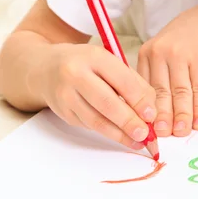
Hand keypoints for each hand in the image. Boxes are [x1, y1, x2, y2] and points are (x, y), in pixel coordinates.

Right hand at [35, 44, 156, 149]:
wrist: (45, 68)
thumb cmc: (86, 64)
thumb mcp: (108, 62)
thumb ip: (132, 81)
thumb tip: (150, 109)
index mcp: (94, 56)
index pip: (122, 81)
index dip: (139, 100)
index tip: (152, 115)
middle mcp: (76, 74)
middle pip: (107, 103)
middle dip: (129, 122)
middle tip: (146, 135)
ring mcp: (66, 95)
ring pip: (96, 120)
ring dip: (120, 134)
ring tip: (137, 142)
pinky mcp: (63, 112)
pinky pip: (89, 125)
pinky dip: (107, 132)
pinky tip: (121, 136)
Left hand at [137, 2, 197, 136]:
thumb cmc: (182, 44)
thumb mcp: (161, 54)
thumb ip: (154, 78)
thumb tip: (148, 116)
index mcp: (147, 54)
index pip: (144, 87)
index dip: (145, 110)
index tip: (145, 129)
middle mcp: (162, 52)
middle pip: (161, 92)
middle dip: (163, 117)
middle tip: (162, 136)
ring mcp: (182, 54)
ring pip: (181, 93)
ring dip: (182, 116)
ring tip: (182, 133)